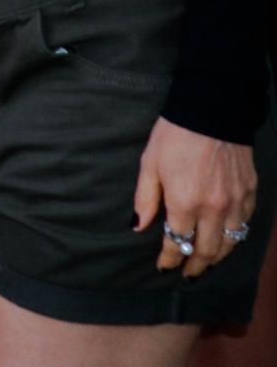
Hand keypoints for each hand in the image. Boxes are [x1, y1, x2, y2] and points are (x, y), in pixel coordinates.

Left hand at [134, 118, 256, 277]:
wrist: (211, 112)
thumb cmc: (173, 136)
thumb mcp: (150, 165)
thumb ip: (145, 199)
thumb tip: (137, 226)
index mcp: (185, 203)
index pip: (177, 242)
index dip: (169, 258)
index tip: (164, 266)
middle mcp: (213, 208)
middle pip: (206, 249)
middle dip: (195, 265)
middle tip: (188, 275)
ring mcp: (235, 202)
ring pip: (230, 242)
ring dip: (217, 256)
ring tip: (206, 263)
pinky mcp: (250, 192)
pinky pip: (245, 224)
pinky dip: (236, 237)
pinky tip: (228, 239)